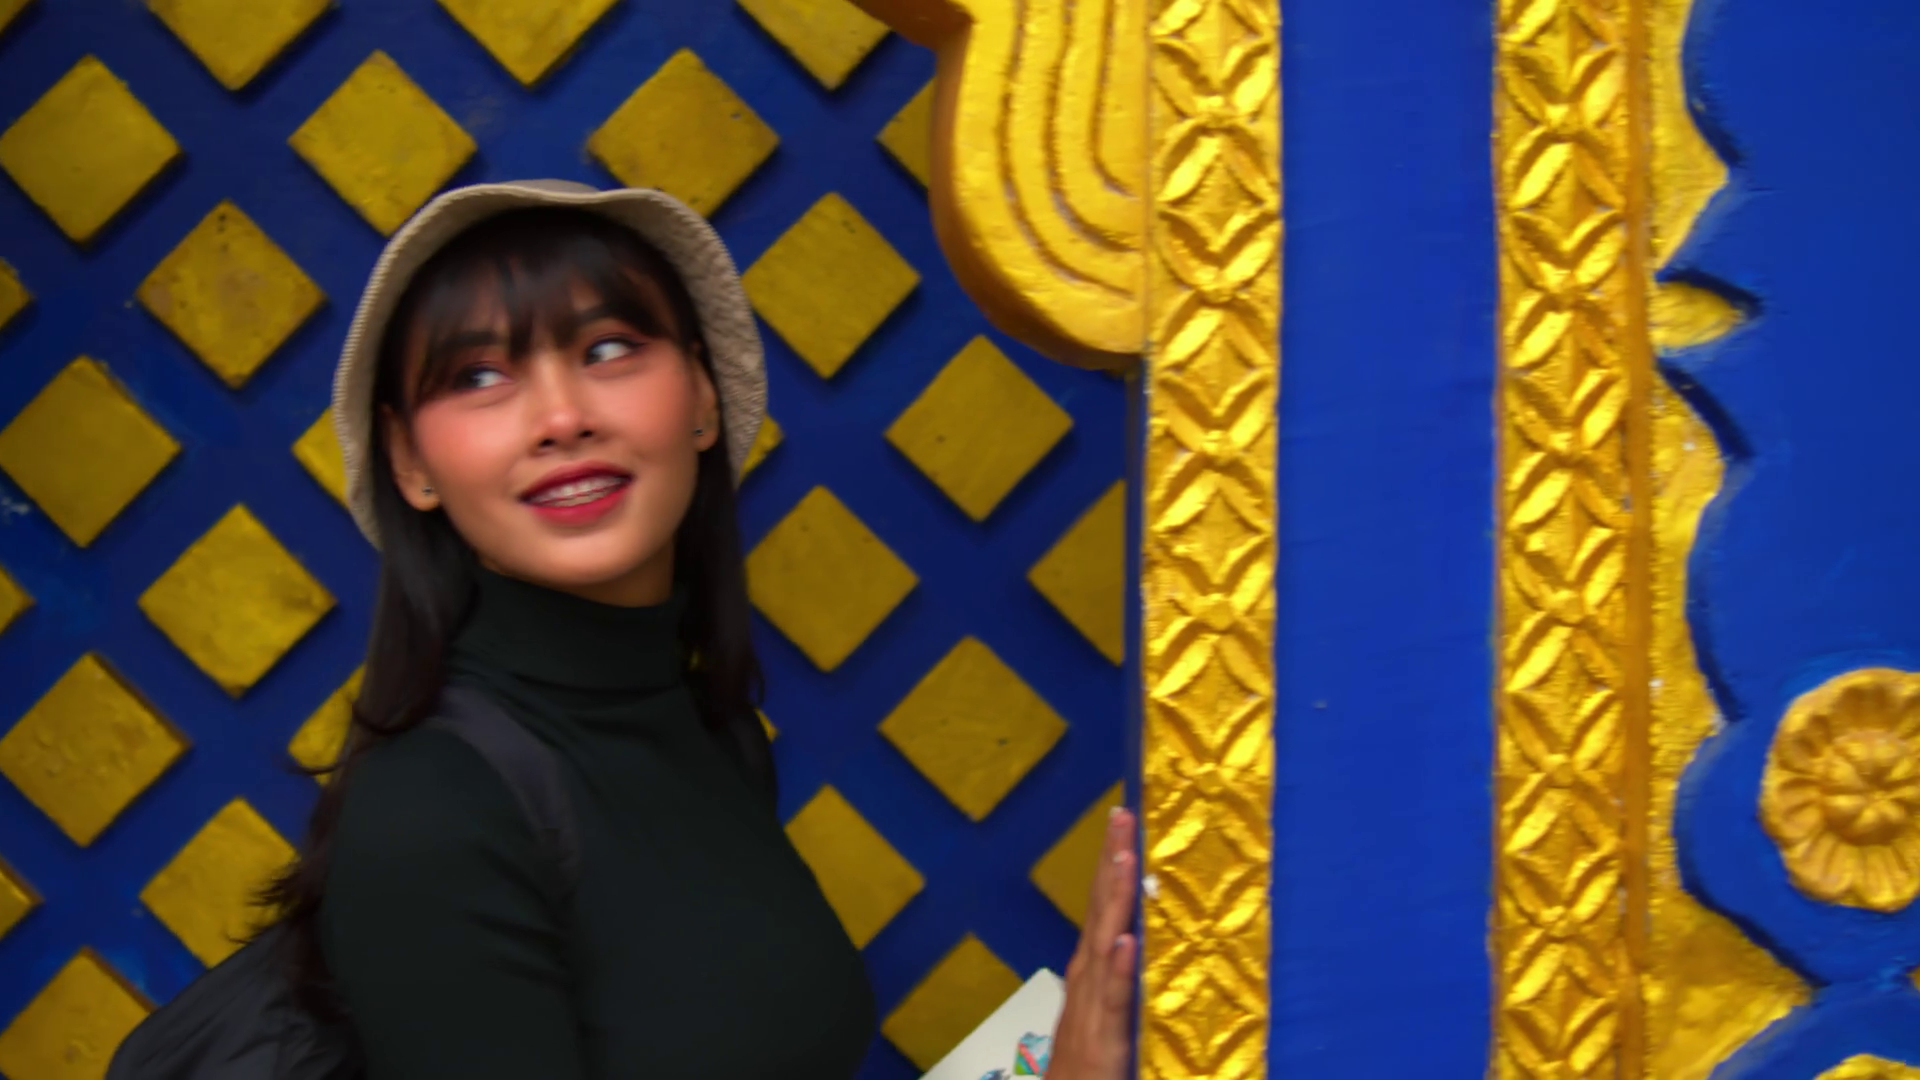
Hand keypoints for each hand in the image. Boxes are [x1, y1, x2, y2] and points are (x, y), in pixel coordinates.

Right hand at [1046, 806, 1138, 1079]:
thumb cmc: (1088, 1066)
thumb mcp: (1106, 1012)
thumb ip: (1121, 978)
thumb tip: (1139, 935)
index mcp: (1092, 972)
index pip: (1102, 907)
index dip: (1111, 865)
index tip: (1124, 823)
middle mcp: (1088, 981)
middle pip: (1100, 912)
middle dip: (1110, 863)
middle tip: (1123, 816)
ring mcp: (1092, 1010)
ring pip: (1104, 947)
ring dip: (1114, 903)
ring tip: (1125, 860)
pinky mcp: (1104, 1042)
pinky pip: (1114, 1003)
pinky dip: (1116, 971)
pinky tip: (1124, 943)